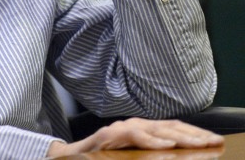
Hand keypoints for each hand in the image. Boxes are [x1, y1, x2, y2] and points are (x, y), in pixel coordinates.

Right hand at [47, 118, 223, 156]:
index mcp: (140, 131)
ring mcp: (120, 129)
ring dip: (180, 136)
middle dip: (193, 134)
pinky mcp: (109, 135)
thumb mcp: (129, 156)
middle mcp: (132, 125)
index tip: (213, 141)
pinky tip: (168, 143)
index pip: (171, 128)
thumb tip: (173, 152)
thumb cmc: (99, 159)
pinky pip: (135, 135)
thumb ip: (148, 152)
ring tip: (198, 143)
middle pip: (168, 126)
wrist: (68, 159)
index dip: (193, 133)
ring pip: (155, 128)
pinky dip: (153, 139)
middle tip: (213, 141)